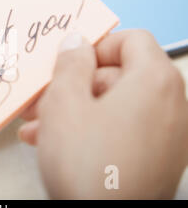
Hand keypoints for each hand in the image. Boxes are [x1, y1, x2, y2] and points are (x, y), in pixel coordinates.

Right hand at [19, 30, 187, 198]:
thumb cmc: (88, 166)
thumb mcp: (64, 103)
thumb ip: (70, 64)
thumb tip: (76, 41)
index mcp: (154, 82)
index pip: (131, 40)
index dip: (95, 46)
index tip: (67, 61)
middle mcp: (171, 106)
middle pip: (118, 76)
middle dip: (72, 86)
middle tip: (40, 100)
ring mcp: (167, 137)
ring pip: (114, 107)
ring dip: (73, 111)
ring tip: (37, 127)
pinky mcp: (156, 161)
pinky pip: (121, 131)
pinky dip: (91, 130)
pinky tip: (54, 143)